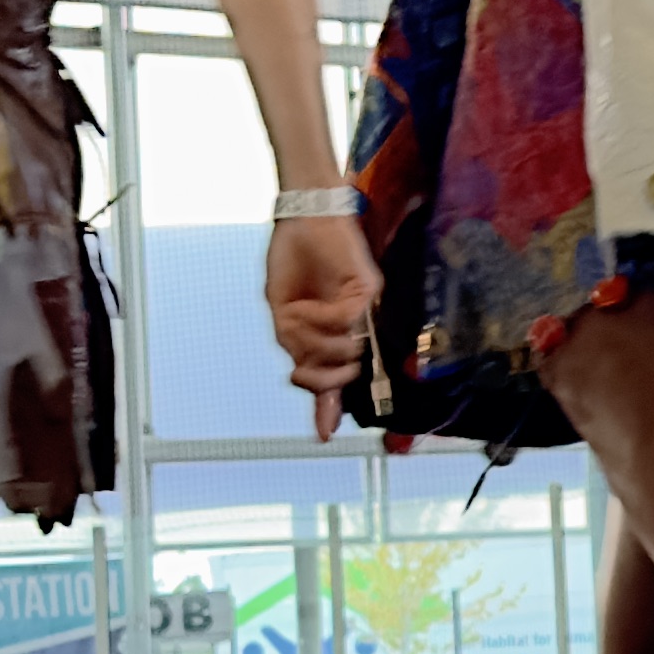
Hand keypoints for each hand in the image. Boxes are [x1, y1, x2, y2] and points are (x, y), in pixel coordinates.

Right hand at [265, 218, 380, 439]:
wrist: (302, 218)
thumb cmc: (292, 260)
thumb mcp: (283, 311)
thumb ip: (296, 348)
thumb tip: (300, 381)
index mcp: (329, 338)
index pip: (334, 383)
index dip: (329, 410)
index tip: (324, 435)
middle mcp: (353, 330)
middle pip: (344, 377)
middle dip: (321, 380)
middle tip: (303, 365)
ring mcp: (364, 313)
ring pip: (347, 353)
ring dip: (314, 344)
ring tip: (296, 320)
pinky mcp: (370, 293)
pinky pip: (347, 322)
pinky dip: (319, 320)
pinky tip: (303, 308)